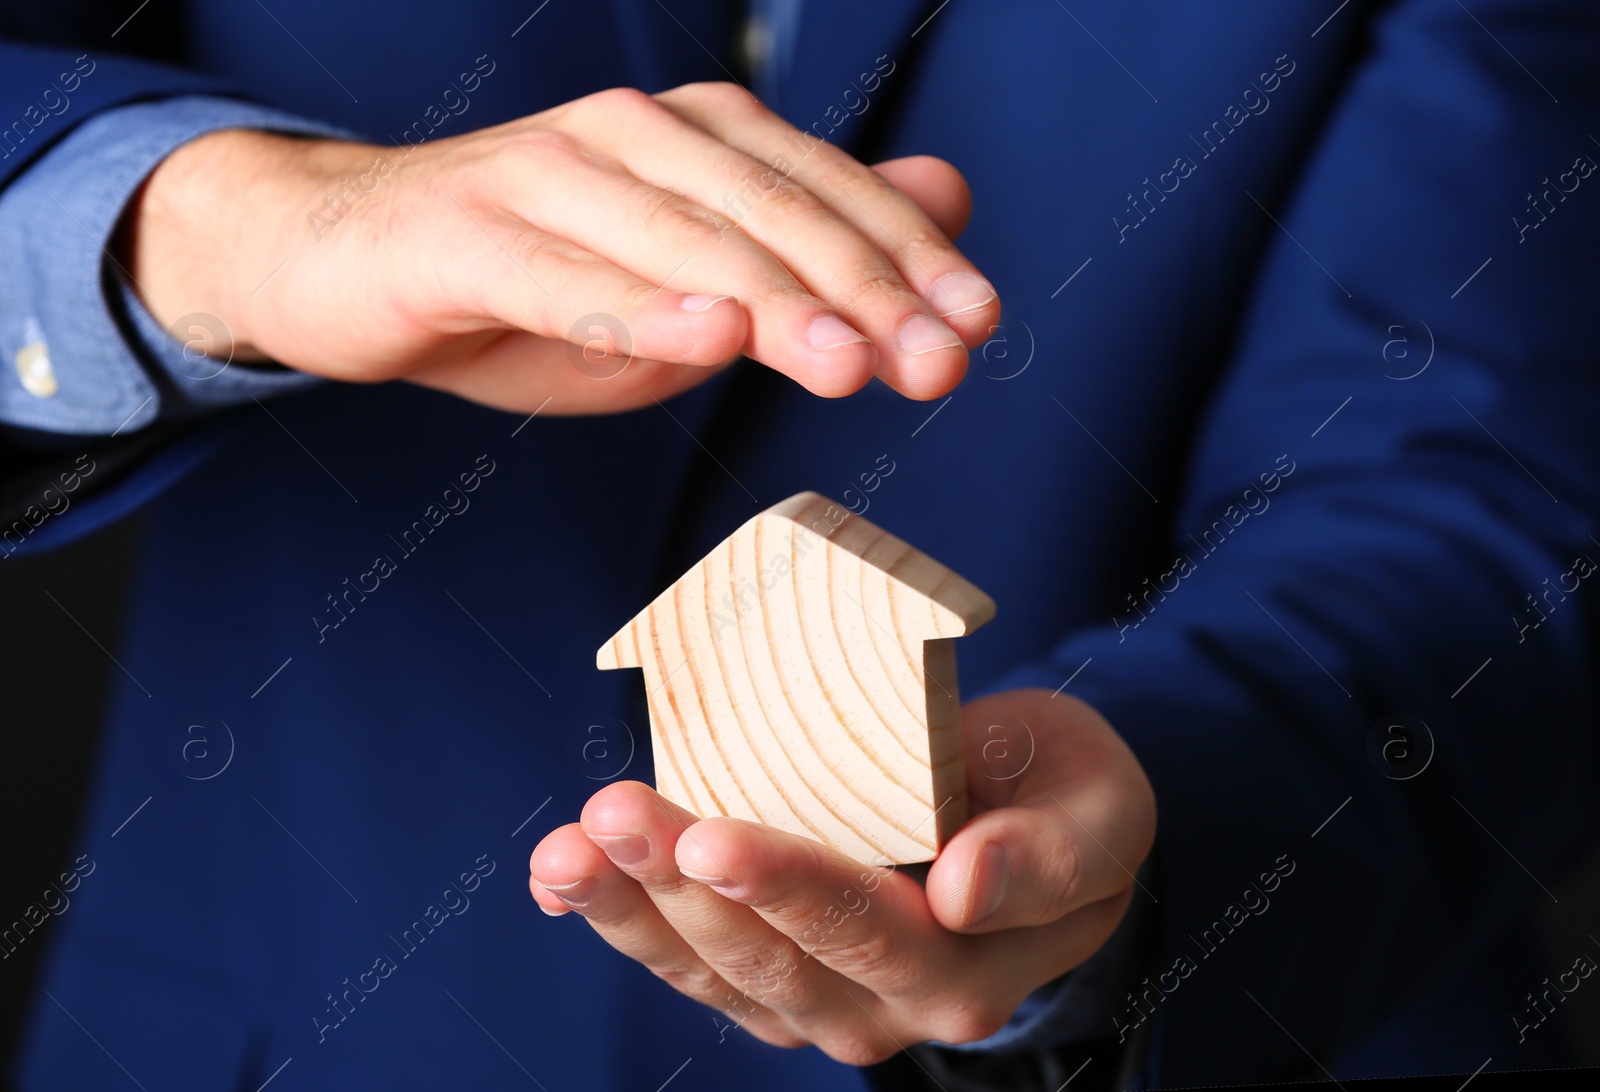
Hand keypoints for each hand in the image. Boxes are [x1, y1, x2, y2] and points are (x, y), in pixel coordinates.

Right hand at [121, 83, 998, 414]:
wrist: (346, 259)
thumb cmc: (533, 281)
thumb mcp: (687, 277)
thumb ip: (808, 243)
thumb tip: (943, 198)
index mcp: (695, 141)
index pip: (823, 194)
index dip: (908, 257)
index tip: (977, 324)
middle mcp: (631, 137)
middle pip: (770, 214)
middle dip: (865, 291)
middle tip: (939, 362)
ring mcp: (547, 177)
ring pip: (683, 244)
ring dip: (775, 307)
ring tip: (850, 364)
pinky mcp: (466, 234)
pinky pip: (565, 277)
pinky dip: (638, 309)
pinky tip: (706, 338)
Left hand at [528, 689, 1156, 1064]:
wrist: (1040, 825)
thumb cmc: (1066, 799)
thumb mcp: (1096, 814)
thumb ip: (1046, 859)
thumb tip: (962, 887)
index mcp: (968, 970)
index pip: (865, 931)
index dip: (785, 886)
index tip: (711, 835)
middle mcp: (890, 1008)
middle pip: (768, 955)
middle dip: (679, 885)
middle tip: (611, 813)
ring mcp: (825, 1003)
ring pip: (714, 970)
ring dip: (630, 911)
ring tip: (563, 853)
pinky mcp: (779, 981)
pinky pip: (696, 964)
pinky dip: (626, 924)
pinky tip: (566, 881)